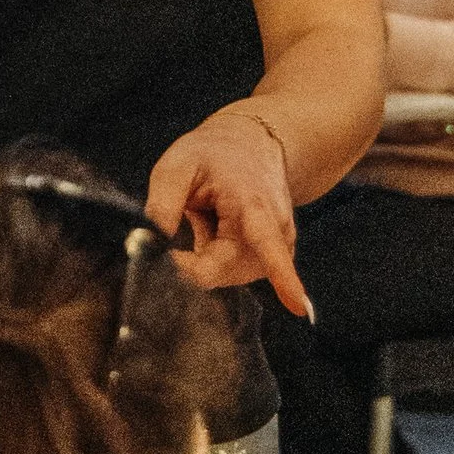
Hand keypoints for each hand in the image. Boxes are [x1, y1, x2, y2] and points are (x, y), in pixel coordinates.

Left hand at [145, 107, 306, 311]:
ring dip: (205, 255)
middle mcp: (276, 230)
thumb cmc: (214, 155)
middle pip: (221, 272)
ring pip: (224, 276)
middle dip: (192, 256)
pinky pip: (232, 274)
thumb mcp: (177, 165)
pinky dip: (218, 258)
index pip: (269, 245)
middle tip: (191, 214)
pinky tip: (221, 230)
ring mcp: (280, 248)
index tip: (299, 307)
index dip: (283, 277)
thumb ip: (162, 203)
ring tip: (211, 216)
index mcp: (254, 204)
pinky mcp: (275, 259)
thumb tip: (153, 245)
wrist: (254, 145)